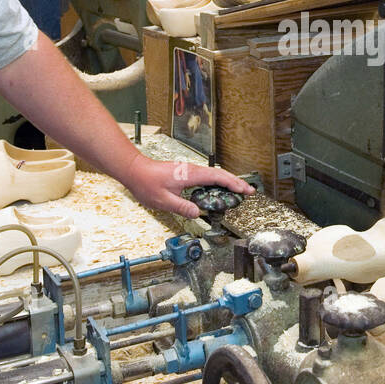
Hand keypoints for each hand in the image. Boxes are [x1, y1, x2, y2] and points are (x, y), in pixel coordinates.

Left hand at [122, 157, 253, 217]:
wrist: (135, 170)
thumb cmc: (146, 183)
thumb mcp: (163, 200)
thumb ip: (182, 207)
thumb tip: (198, 213)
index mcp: (190, 175)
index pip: (217, 178)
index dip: (233, 184)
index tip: (245, 190)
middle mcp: (192, 170)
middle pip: (220, 174)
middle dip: (236, 183)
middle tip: (249, 191)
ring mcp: (189, 171)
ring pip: (214, 175)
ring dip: (228, 182)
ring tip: (239, 191)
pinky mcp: (185, 173)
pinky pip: (206, 177)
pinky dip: (217, 182)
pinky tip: (218, 190)